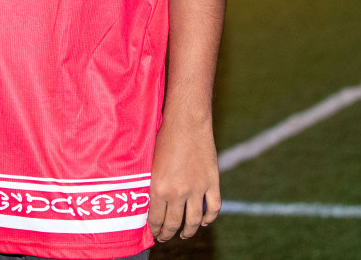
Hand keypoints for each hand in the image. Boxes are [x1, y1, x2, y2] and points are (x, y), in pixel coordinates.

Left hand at [148, 117, 220, 240]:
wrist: (186, 121)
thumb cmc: (163, 136)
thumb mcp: (149, 162)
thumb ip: (150, 182)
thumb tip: (147, 200)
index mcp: (158, 188)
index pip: (155, 219)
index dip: (154, 229)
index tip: (153, 232)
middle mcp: (177, 192)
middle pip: (173, 223)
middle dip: (167, 234)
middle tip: (165, 237)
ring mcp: (197, 189)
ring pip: (194, 221)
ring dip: (188, 231)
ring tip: (183, 234)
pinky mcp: (212, 182)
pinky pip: (213, 208)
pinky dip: (210, 218)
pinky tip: (204, 222)